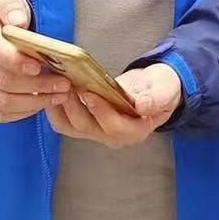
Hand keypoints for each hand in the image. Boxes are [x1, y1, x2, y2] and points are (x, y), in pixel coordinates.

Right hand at [0, 0, 70, 121]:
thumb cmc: (1, 15)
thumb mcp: (7, 0)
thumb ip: (12, 7)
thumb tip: (19, 21)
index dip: (17, 62)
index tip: (39, 66)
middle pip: (3, 81)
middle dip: (37, 85)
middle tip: (63, 83)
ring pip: (4, 101)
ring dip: (35, 102)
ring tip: (59, 95)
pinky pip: (0, 113)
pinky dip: (23, 113)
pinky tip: (41, 103)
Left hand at [46, 63, 182, 148]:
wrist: (153, 89)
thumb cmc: (161, 89)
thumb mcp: (164, 91)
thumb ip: (154, 99)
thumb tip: (140, 106)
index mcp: (135, 131)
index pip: (113, 126)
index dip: (99, 109)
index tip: (88, 91)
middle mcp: (113, 136)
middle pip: (86, 127)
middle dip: (73, 105)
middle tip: (67, 83)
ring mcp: (98, 132)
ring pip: (70, 127)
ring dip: (61, 106)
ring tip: (58, 84)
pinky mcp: (86, 123)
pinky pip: (65, 122)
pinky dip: (56, 107)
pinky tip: (53, 89)